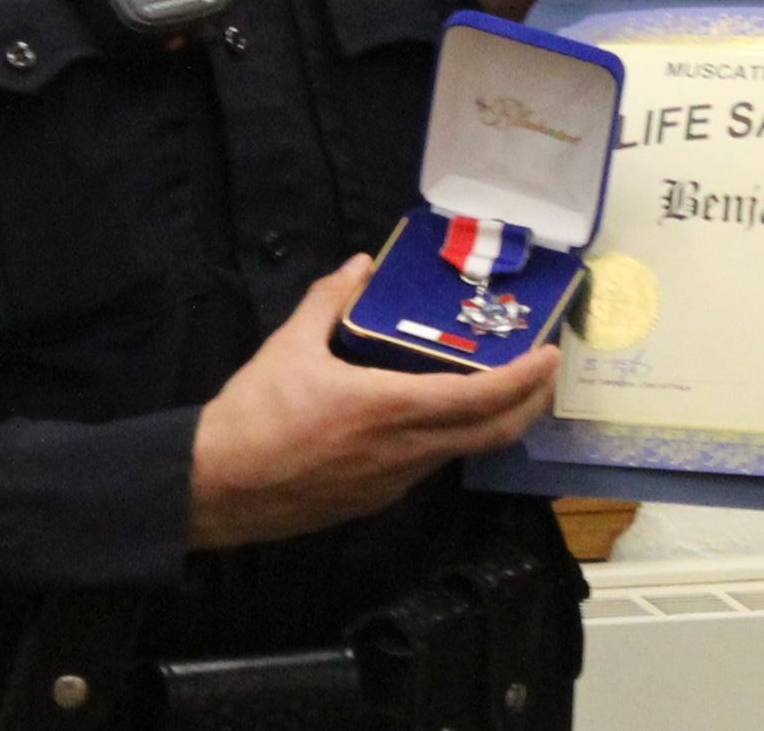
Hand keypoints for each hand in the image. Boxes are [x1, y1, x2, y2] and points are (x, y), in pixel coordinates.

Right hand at [188, 255, 559, 549]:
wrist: (214, 489)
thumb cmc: (254, 415)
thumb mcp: (289, 346)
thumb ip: (328, 301)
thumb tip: (359, 264)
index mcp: (390, 408)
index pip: (480, 398)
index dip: (524, 380)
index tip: (549, 356)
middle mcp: (405, 451)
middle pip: (491, 434)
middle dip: (528, 404)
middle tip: (543, 373)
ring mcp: (393, 482)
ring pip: (461, 451)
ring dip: (491, 422)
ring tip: (500, 388)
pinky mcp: (376, 500)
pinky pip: (429, 465)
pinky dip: (452, 438)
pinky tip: (438, 415)